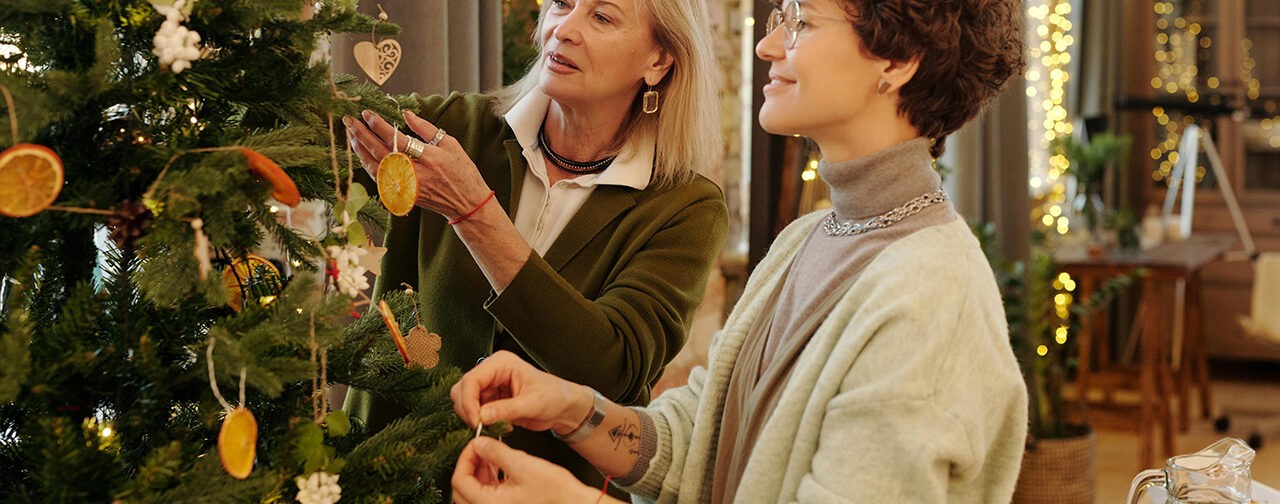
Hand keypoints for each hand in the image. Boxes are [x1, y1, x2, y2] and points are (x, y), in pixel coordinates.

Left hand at [342, 109, 491, 220]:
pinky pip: (379, 179)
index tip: (367, 113)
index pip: (396, 139)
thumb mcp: (450, 144)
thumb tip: (405, 113)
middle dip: (362, 135)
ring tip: (351, 134)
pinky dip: (368, 166)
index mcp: (429, 158)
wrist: (466, 203)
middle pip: (380, 152)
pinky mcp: (402, 195)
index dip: (378, 125)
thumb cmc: (461, 171)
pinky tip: (362, 154)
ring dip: (360, 150)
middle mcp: (415, 173)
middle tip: (349, 120)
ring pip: (375, 167)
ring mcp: (406, 186)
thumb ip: (426, 128)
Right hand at [450, 351, 593, 435]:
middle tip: (481, 426)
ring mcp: (490, 385)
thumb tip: (481, 416)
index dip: (468, 401)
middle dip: (468, 409)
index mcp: (501, 363)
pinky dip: (481, 422)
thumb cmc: (555, 397)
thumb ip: (506, 409)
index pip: (471, 379)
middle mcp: (492, 372)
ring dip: (474, 417)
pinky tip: (500, 425)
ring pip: (464, 401)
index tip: (475, 420)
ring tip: (495, 425)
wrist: (563, 407)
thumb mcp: (533, 404)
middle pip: (462, 389)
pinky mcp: (491, 399)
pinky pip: (474, 411)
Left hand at [452, 437, 604, 503]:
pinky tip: (502, 466)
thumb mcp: (523, 465)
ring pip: (474, 493)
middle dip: (469, 465)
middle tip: (482, 448)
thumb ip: (496, 452)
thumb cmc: (555, 492)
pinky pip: (488, 496)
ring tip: (493, 454)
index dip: (465, 457)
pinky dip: (490, 480)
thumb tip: (478, 443)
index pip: (460, 480)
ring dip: (479, 472)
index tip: (477, 443)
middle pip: (462, 489)